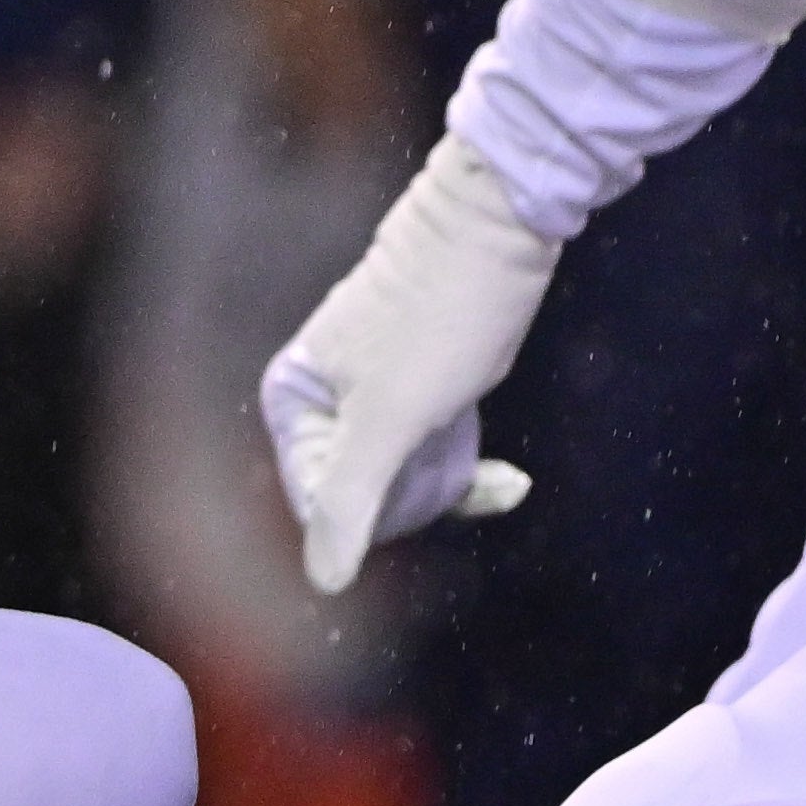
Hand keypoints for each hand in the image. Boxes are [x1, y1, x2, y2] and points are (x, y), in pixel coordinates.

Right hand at [259, 134, 558, 595]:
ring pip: (405, 481)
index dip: (384, 512)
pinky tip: (513, 480)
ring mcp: (369, 394)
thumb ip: (350, 500)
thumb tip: (324, 583)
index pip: (323, 510)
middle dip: (423, 497)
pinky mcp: (416, 386)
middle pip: (363, 500)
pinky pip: (431, 457)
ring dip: (453, 483)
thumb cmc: (445, 313)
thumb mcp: (394, 417)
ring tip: (493, 465)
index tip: (430, 477)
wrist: (505, 221)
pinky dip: (470, 473)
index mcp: (292, 402)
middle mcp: (318, 399)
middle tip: (460, 457)